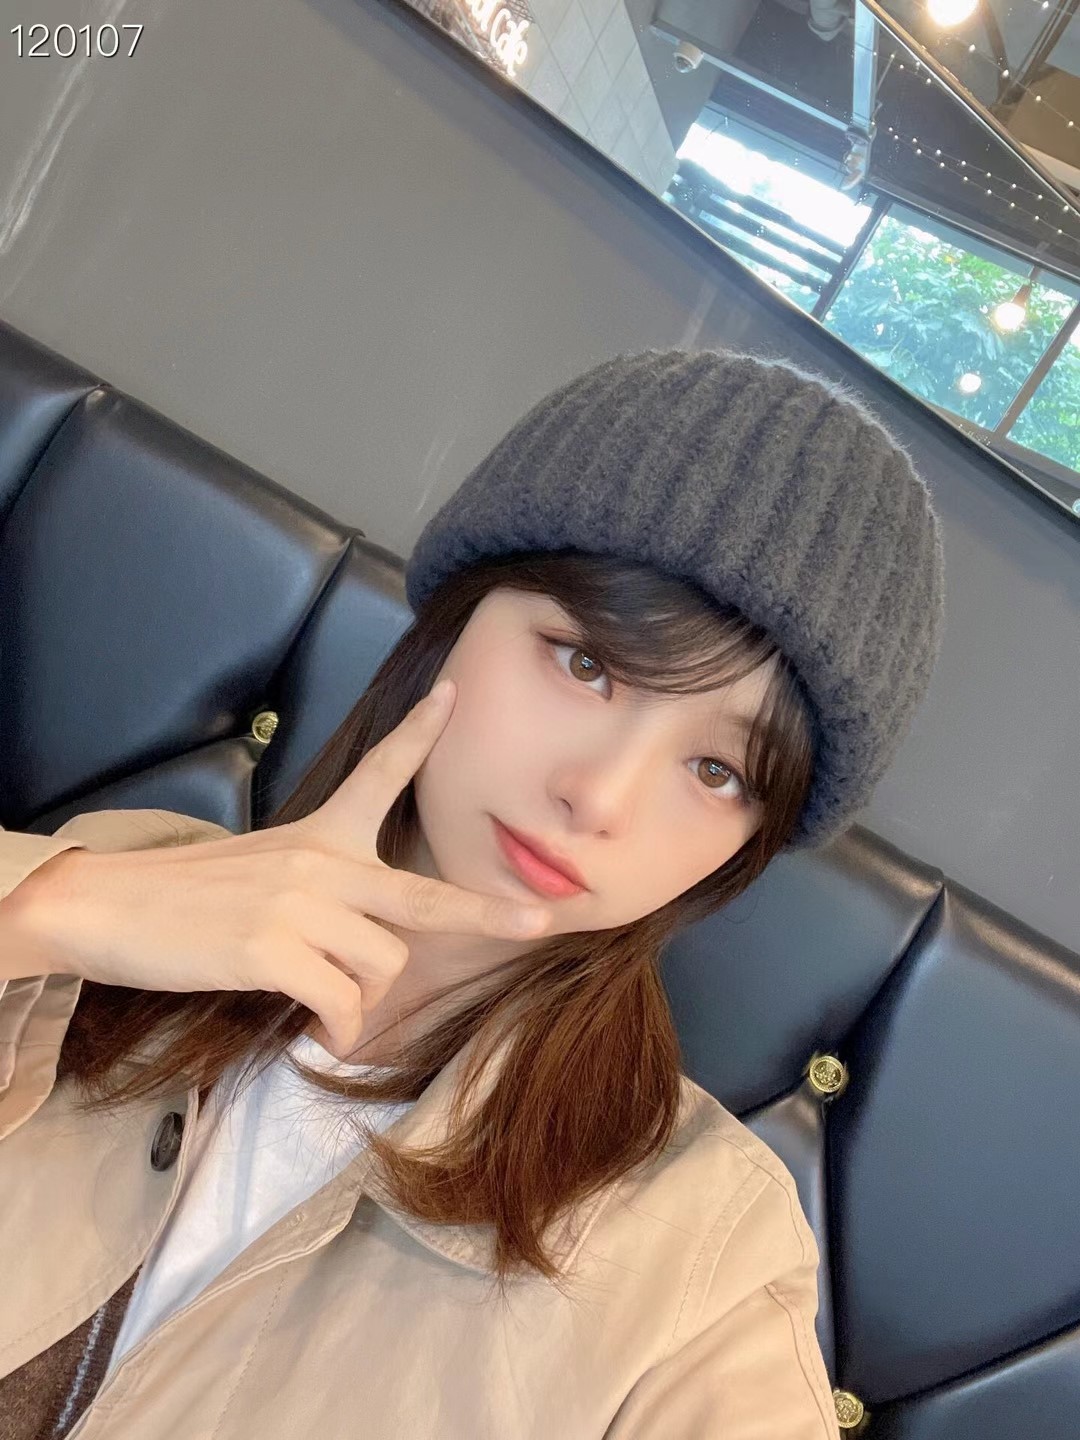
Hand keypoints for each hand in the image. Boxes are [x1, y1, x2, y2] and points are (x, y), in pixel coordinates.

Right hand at [11, 680, 551, 1057]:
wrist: (108, 908)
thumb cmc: (187, 898)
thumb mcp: (265, 871)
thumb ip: (325, 894)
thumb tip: (368, 953)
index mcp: (320, 834)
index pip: (380, 773)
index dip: (420, 734)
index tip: (453, 694)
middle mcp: (321, 862)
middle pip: (424, 898)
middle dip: (489, 914)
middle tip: (540, 923)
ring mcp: (301, 905)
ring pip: (383, 968)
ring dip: (363, 1001)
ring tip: (327, 1008)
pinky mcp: (274, 950)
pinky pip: (341, 1006)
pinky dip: (338, 1031)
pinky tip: (318, 1032)